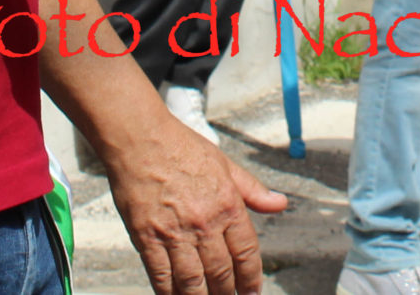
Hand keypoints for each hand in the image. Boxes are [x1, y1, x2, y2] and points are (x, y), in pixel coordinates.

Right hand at [106, 109, 286, 294]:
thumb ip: (252, 190)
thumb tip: (280, 203)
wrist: (139, 138)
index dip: (251, 279)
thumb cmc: (180, 147)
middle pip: (221, 273)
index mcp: (227, 204)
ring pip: (193, 282)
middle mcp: (204, 223)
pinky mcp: (146, 238)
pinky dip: (170, 294)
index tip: (251, 293)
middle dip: (227, 294)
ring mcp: (174, 233)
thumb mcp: (225, 164)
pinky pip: (161, 277)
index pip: (246, 253)